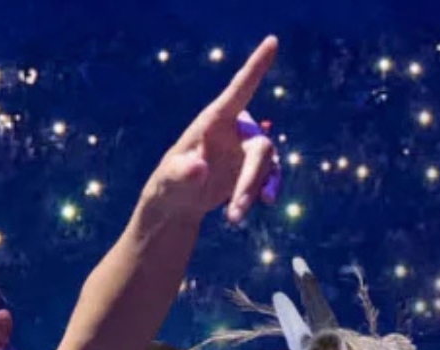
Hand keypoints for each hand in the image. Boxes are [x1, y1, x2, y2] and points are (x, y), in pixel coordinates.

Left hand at [143, 36, 281, 223]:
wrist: (176, 206)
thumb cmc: (167, 186)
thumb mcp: (169, 182)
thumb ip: (182, 174)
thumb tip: (199, 168)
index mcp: (213, 121)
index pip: (238, 90)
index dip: (256, 66)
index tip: (272, 41)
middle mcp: (233, 131)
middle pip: (259, 146)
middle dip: (251, 179)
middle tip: (237, 210)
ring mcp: (244, 149)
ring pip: (265, 164)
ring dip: (253, 191)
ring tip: (234, 218)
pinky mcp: (250, 168)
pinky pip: (268, 177)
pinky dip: (263, 192)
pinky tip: (249, 209)